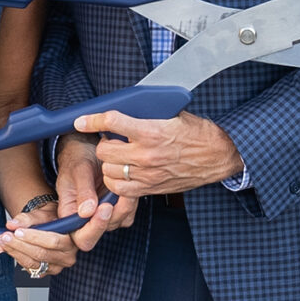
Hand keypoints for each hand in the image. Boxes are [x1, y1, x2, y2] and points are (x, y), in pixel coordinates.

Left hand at [0, 193, 78, 276]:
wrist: (51, 225)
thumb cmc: (50, 218)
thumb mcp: (42, 214)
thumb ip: (27, 219)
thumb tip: (12, 224)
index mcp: (72, 240)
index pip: (53, 241)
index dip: (33, 237)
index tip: (17, 231)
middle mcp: (67, 256)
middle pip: (41, 254)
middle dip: (19, 245)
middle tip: (4, 236)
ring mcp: (57, 267)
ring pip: (33, 263)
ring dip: (14, 252)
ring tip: (2, 242)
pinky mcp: (46, 272)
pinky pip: (29, 268)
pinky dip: (17, 258)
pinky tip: (8, 249)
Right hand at [53, 132, 136, 249]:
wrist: (87, 149)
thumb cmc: (77, 158)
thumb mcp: (77, 170)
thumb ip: (83, 191)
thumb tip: (87, 212)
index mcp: (70, 214)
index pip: (82, 237)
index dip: (95, 229)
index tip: (104, 208)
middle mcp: (87, 219)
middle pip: (104, 230)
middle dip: (115, 213)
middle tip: (122, 194)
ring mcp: (104, 214)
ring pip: (120, 220)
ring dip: (126, 205)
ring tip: (126, 183)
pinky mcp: (118, 207)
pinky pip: (129, 211)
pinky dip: (131, 200)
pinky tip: (129, 183)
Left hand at [74, 109, 240, 197]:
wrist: (218, 155)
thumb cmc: (197, 134)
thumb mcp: (172, 116)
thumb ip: (147, 115)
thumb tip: (125, 110)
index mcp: (152, 131)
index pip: (112, 122)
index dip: (92, 121)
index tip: (81, 121)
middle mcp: (147, 154)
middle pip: (106, 151)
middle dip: (104, 145)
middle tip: (112, 141)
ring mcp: (148, 174)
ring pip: (110, 172)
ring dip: (109, 164)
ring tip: (118, 158)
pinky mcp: (151, 188)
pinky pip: (121, 190)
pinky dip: (116, 182)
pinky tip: (122, 174)